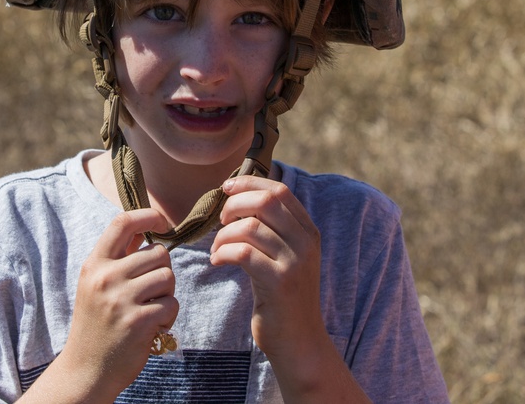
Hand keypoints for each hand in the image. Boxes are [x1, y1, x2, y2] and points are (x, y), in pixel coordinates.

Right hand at [30, 208, 177, 401]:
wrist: (87, 369)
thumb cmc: (96, 324)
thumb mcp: (95, 285)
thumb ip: (117, 258)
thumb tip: (143, 230)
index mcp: (95, 264)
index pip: (122, 223)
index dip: (147, 215)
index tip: (161, 221)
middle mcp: (106, 278)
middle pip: (158, 253)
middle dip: (162, 270)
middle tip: (152, 290)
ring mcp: (122, 300)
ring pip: (168, 277)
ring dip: (167, 294)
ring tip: (152, 308)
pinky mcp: (139, 321)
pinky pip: (172, 304)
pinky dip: (168, 316)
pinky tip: (153, 326)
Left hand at [209, 175, 325, 366]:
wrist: (299, 340)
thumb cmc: (281, 295)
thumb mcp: (283, 256)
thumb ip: (271, 228)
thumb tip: (238, 196)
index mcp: (308, 230)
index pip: (279, 190)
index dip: (249, 183)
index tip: (226, 188)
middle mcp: (306, 242)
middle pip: (266, 201)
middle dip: (234, 205)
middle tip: (221, 222)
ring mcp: (295, 262)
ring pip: (250, 227)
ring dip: (223, 235)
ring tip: (217, 249)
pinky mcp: (280, 282)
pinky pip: (242, 253)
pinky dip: (222, 253)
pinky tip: (217, 261)